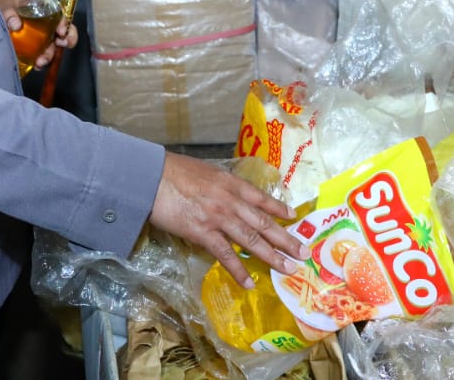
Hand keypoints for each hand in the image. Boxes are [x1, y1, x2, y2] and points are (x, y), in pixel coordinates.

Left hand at [0, 0, 78, 69]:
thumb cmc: (0, 7)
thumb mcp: (3, 6)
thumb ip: (9, 13)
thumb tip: (16, 24)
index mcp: (40, 9)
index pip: (59, 14)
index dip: (64, 22)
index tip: (61, 31)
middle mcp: (44, 24)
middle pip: (62, 31)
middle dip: (66, 39)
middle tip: (63, 44)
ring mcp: (39, 37)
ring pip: (52, 46)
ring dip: (50, 54)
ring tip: (41, 61)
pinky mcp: (31, 49)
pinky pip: (41, 56)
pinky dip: (41, 62)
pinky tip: (36, 65)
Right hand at [150, 153, 306, 288]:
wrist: (150, 178)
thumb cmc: (172, 171)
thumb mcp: (204, 171)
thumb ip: (219, 183)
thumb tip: (227, 192)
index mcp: (230, 182)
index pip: (261, 197)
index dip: (279, 208)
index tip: (293, 217)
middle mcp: (230, 200)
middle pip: (264, 222)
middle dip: (286, 239)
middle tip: (303, 252)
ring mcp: (219, 217)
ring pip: (252, 240)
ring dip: (272, 256)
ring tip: (288, 268)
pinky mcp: (203, 233)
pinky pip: (226, 255)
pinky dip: (239, 270)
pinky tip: (250, 282)